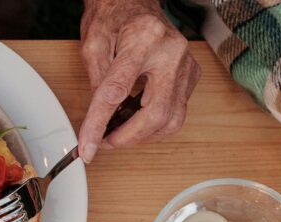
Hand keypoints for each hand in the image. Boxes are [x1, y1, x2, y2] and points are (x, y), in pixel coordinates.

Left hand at [76, 0, 198, 156]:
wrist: (136, 3)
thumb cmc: (114, 18)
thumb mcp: (93, 45)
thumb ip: (96, 82)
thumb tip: (99, 121)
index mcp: (144, 39)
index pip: (118, 91)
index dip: (99, 124)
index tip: (88, 147)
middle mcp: (172, 52)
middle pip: (155, 114)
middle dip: (127, 137)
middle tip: (105, 141)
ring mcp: (186, 64)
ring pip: (171, 120)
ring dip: (142, 136)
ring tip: (120, 132)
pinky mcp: (192, 75)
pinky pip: (177, 113)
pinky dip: (155, 125)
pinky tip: (138, 119)